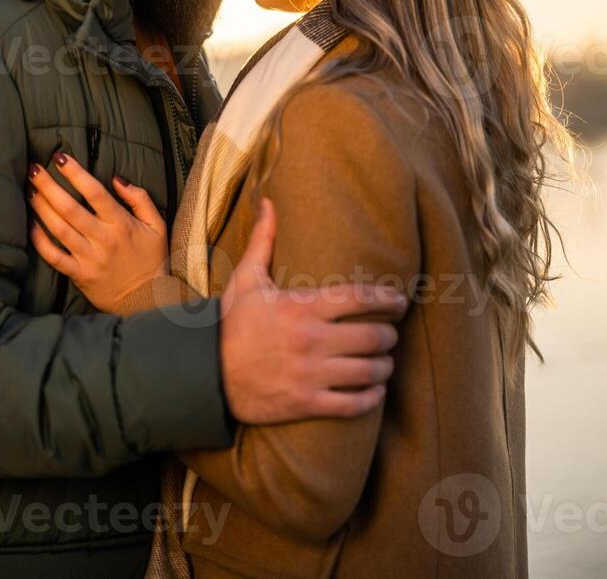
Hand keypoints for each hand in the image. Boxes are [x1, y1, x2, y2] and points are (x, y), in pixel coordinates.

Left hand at [26, 153, 168, 312]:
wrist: (147, 299)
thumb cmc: (151, 259)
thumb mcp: (157, 225)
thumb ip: (140, 199)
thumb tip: (117, 178)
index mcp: (121, 224)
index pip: (94, 192)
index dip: (75, 173)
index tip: (59, 157)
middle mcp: (103, 239)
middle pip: (70, 208)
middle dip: (48, 185)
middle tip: (33, 169)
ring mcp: (89, 258)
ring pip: (59, 229)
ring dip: (41, 207)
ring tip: (29, 190)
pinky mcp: (79, 275)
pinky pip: (54, 257)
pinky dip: (39, 241)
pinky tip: (30, 225)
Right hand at [219, 199, 408, 423]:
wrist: (206, 375)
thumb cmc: (231, 325)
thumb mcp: (246, 281)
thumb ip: (264, 241)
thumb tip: (268, 202)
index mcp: (301, 307)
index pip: (360, 298)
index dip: (387, 299)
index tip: (400, 300)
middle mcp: (310, 340)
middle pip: (373, 336)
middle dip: (389, 335)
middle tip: (391, 333)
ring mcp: (310, 374)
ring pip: (369, 371)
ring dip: (384, 366)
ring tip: (385, 362)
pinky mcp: (306, 402)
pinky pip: (353, 404)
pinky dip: (371, 398)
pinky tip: (374, 390)